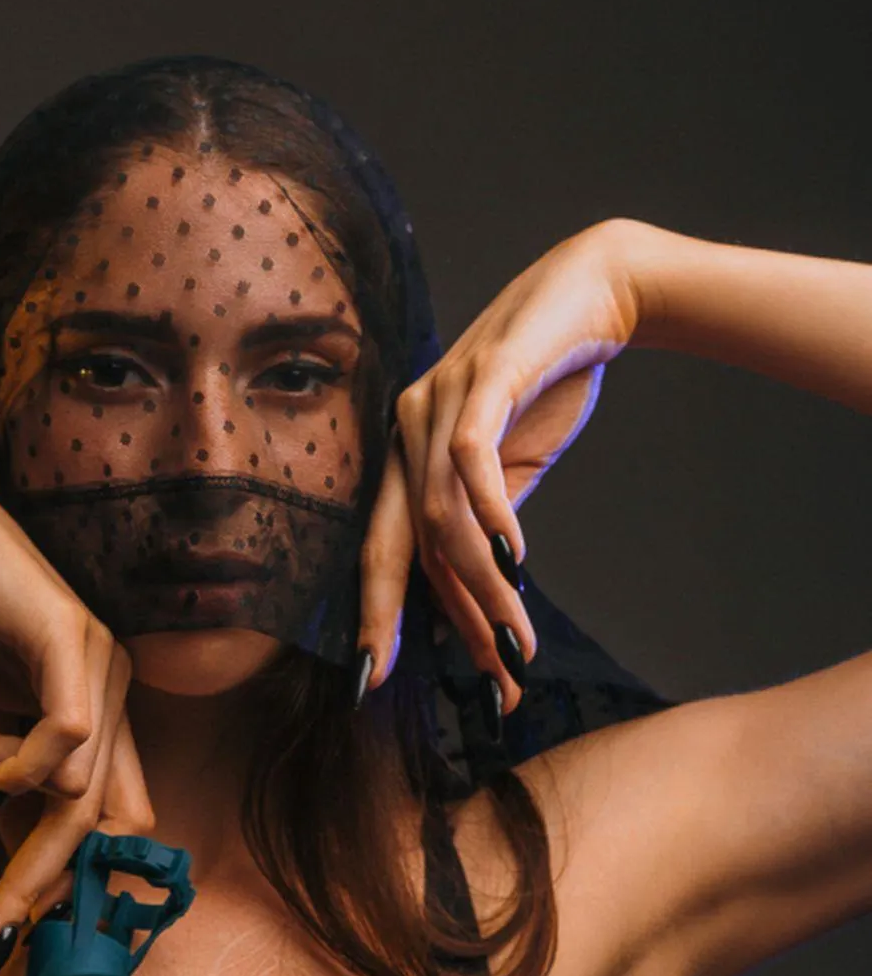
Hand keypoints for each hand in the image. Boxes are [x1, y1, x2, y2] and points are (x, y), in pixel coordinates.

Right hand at [0, 458, 154, 955]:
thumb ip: (9, 772)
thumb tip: (8, 837)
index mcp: (107, 709)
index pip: (110, 815)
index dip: (69, 876)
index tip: (17, 927)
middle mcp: (121, 687)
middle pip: (102, 819)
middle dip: (46, 888)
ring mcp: (103, 662)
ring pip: (84, 792)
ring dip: (30, 852)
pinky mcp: (71, 640)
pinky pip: (65, 736)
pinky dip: (17, 776)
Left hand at [359, 218, 642, 706]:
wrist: (597, 295)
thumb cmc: (548, 384)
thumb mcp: (512, 472)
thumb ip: (482, 528)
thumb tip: (477, 604)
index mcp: (404, 454)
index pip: (385, 550)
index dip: (379, 616)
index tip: (378, 680)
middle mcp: (405, 427)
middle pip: (395, 543)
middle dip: (405, 618)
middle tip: (430, 679)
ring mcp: (438, 398)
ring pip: (440, 518)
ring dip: (480, 588)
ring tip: (514, 640)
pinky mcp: (483, 376)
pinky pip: (469, 458)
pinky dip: (489, 513)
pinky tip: (513, 557)